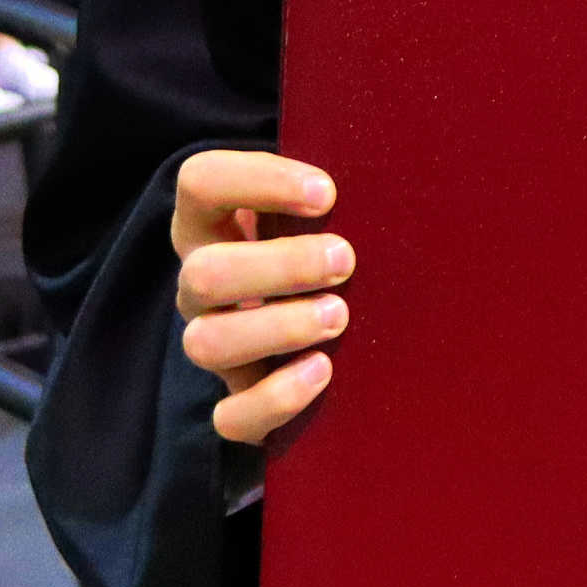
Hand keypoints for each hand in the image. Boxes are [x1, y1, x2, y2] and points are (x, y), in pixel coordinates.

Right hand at [172, 150, 349, 444]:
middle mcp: (200, 283)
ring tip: (338, 316)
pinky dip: (276, 398)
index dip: (257, 182)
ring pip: (206, 343)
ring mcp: (214, 344)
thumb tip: (386, 168)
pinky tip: (323, 370)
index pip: (200, 182)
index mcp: (211, 222)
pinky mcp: (237, 402)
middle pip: (204, 273)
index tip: (327, 192)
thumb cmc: (327, 243)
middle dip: (280, 267)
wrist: (329, 326)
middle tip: (345, 260)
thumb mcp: (318, 211)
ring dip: (277, 328)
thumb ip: (330, 193)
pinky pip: (231, 418)